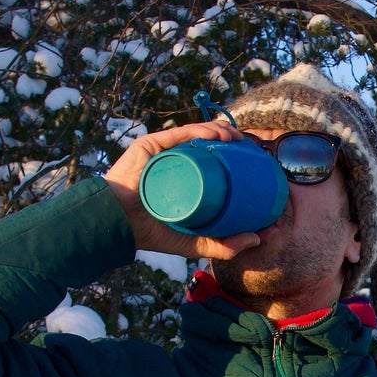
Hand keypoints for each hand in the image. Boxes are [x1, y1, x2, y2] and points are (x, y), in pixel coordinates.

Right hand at [103, 120, 262, 261]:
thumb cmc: (152, 232)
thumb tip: (258, 238)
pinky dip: (202, 130)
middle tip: (253, 150)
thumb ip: (224, 245)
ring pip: (198, 136)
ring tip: (238, 139)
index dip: (237, 161)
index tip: (259, 165)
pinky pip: (181, 134)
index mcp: (187, 179)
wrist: (118, 225)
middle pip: (209, 147)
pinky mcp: (152, 144)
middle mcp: (177, 162)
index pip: (215, 164)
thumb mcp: (194, 242)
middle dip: (233, 143)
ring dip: (222, 132)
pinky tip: (218, 135)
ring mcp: (165, 152)